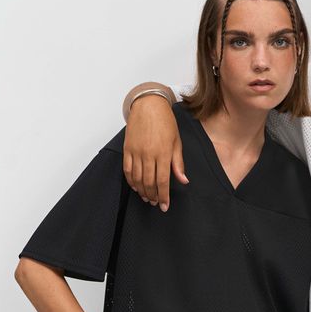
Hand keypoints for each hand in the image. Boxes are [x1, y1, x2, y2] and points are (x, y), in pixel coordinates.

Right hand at [124, 94, 187, 210]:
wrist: (148, 105)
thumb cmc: (165, 122)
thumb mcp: (177, 142)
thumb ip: (178, 163)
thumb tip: (183, 180)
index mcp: (163, 153)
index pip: (162, 181)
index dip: (163, 196)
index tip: (164, 206)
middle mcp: (148, 154)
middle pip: (149, 183)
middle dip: (153, 196)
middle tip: (155, 203)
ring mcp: (136, 152)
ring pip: (137, 178)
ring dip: (142, 191)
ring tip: (146, 197)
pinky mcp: (127, 149)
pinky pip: (127, 169)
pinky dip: (131, 181)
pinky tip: (135, 186)